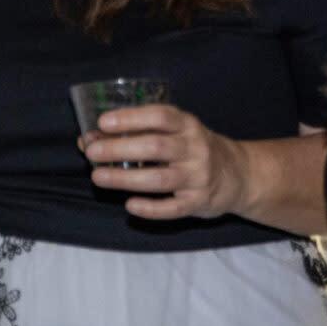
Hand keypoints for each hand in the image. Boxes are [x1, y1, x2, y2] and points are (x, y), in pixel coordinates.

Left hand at [80, 104, 247, 220]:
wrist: (237, 174)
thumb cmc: (192, 148)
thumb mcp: (174, 133)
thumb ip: (137, 133)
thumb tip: (88, 139)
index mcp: (187, 125)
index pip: (160, 116)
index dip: (130, 118)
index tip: (103, 122)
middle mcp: (195, 148)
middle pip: (155, 147)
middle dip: (120, 149)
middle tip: (92, 152)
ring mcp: (198, 177)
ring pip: (159, 179)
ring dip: (125, 179)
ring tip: (98, 177)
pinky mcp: (198, 202)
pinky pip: (172, 209)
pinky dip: (149, 209)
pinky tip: (129, 206)